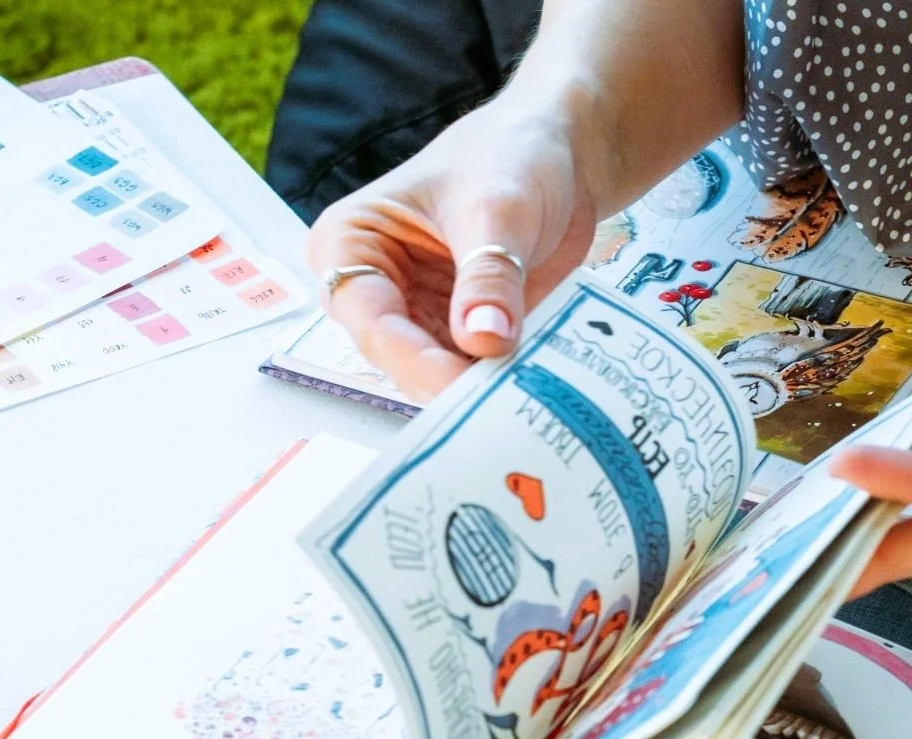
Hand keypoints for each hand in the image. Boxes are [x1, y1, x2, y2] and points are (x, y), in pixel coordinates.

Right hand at [306, 99, 602, 402]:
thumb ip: (489, 276)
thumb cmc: (510, 155)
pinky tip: (530, 396)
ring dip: (474, 393)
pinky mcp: (456, 334)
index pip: (369, 318)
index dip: (412, 360)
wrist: (562, 153)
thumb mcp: (497, 208)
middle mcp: (372, 287)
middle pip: (396, 357)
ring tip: (517, 408)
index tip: (458, 387)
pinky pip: (470, 373)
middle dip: (444, 382)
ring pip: (432, 374)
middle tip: (494, 411)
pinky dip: (498, 385)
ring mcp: (415, 315)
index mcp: (350, 242)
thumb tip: (486, 339)